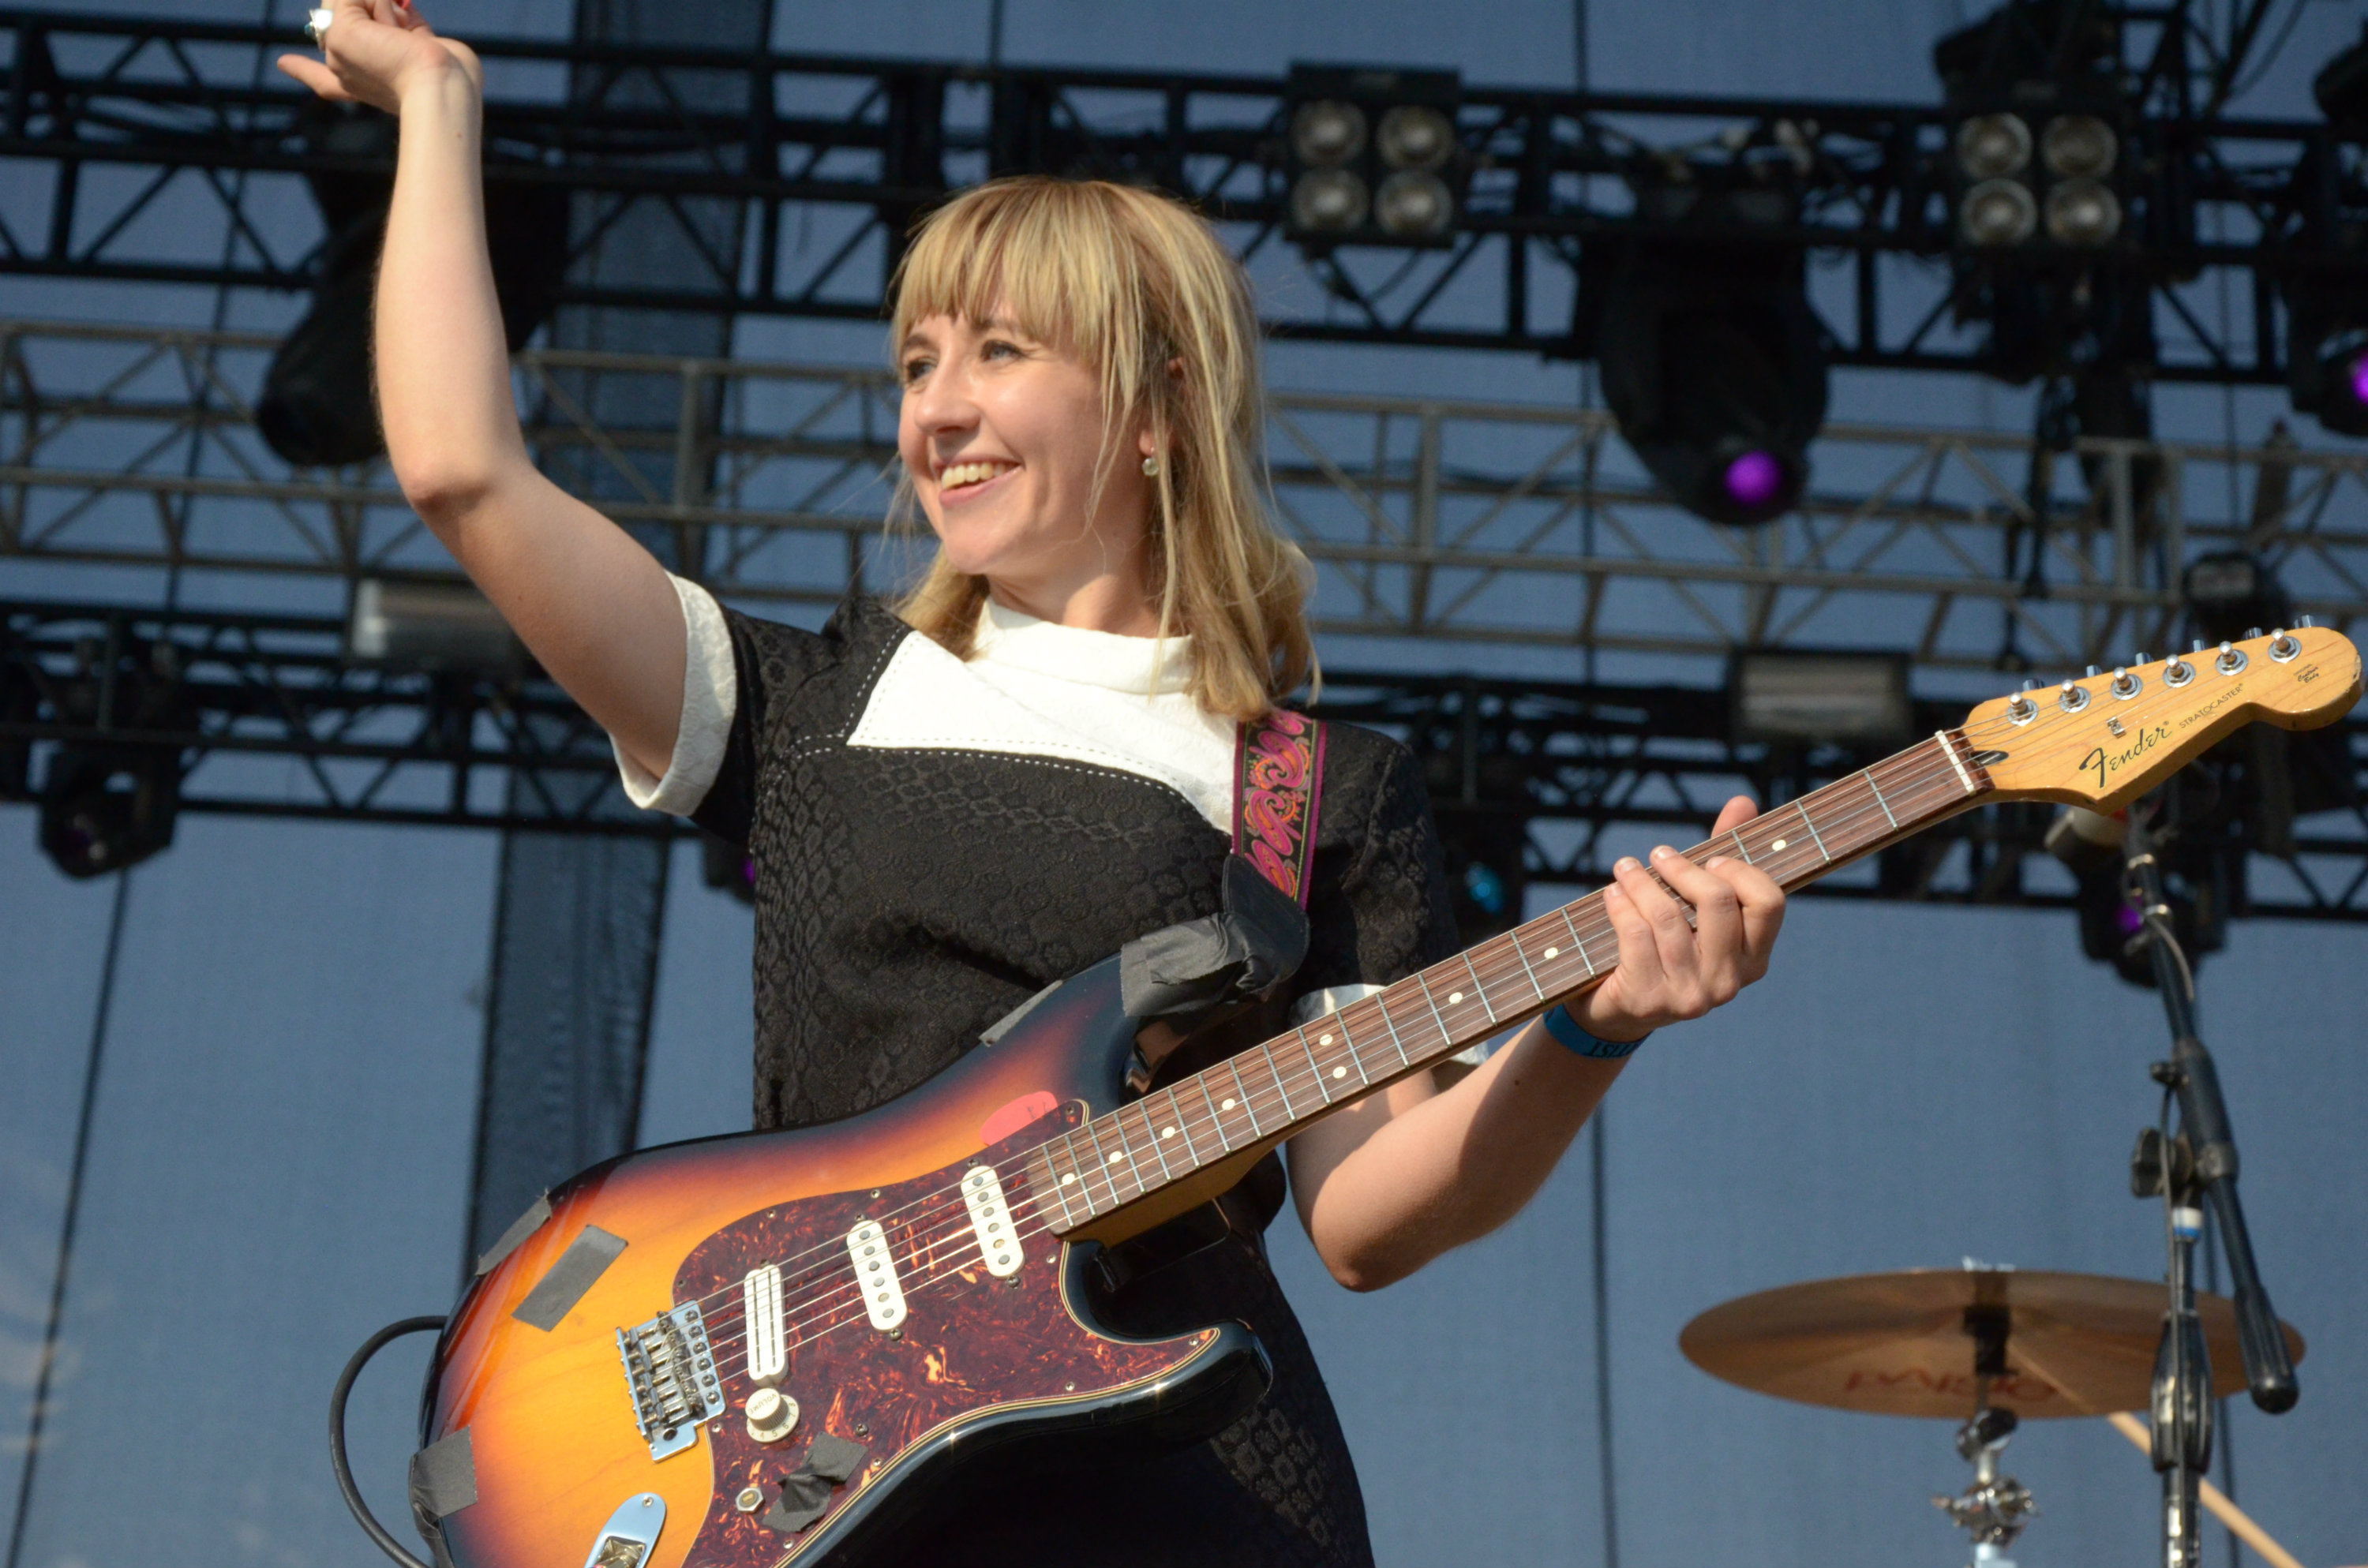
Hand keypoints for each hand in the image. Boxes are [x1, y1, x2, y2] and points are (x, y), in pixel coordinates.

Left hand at [276, 0, 480, 113]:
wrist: (437, 82)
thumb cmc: (385, 65)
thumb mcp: (343, 30)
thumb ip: (344, 3)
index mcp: (339, 69)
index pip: (314, 70)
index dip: (301, 67)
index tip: (286, 65)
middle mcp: (363, 62)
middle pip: (344, 14)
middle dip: (355, 8)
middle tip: (375, 28)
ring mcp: (392, 50)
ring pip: (376, 6)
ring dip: (384, 9)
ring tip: (400, 30)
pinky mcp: (419, 41)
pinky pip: (404, 9)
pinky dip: (403, 6)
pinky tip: (405, 3)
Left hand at [1567, 795, 1785, 1042]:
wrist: (1616, 1011)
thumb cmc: (1663, 948)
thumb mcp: (1695, 908)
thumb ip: (1723, 858)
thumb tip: (1743, 801)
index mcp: (1754, 960)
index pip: (1768, 901)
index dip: (1739, 870)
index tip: (1710, 858)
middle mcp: (1729, 983)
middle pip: (1718, 901)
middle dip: (1682, 868)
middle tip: (1658, 854)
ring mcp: (1691, 996)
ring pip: (1669, 916)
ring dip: (1640, 882)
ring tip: (1624, 868)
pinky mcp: (1649, 1000)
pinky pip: (1635, 936)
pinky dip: (1620, 906)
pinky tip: (1612, 894)